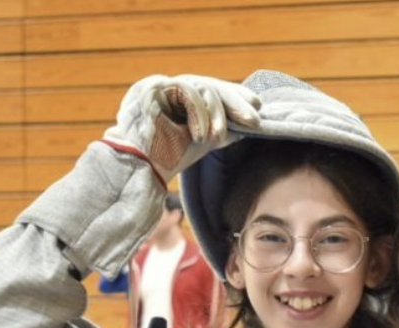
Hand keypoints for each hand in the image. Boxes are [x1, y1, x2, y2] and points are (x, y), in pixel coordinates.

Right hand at [102, 74, 261, 184]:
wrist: (140, 171)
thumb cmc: (167, 159)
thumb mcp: (202, 142)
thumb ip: (220, 129)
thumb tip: (246, 126)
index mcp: (180, 98)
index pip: (212, 90)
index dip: (235, 97)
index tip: (258, 107)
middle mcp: (170, 87)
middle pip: (210, 85)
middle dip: (235, 102)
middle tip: (255, 120)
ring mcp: (160, 84)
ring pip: (202, 86)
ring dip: (215, 113)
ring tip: (217, 137)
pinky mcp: (152, 87)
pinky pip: (187, 90)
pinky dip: (199, 112)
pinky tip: (201, 135)